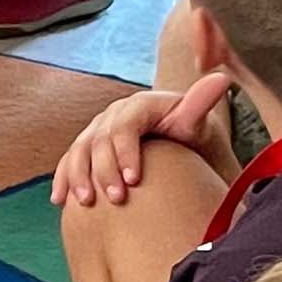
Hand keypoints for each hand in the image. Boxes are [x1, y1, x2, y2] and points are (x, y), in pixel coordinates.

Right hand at [55, 71, 232, 207]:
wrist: (181, 147)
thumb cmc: (192, 137)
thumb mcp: (198, 121)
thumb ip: (201, 102)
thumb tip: (220, 79)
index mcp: (138, 105)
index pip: (124, 126)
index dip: (125, 152)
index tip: (135, 180)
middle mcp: (113, 115)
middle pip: (99, 140)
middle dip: (104, 170)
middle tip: (117, 199)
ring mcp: (98, 131)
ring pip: (79, 151)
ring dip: (79, 176)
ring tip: (87, 202)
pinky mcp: (89, 149)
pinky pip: (70, 162)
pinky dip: (64, 179)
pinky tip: (61, 200)